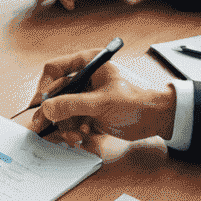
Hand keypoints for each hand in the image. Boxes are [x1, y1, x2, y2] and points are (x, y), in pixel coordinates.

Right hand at [24, 51, 175, 156]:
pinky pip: (74, 121)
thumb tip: (46, 108)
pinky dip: (76, 130)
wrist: (161, 118)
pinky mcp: (93, 113)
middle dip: (54, 112)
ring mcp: (89, 97)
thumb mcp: (101, 102)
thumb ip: (72, 105)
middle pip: (57, 93)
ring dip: (66, 125)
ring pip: (64, 110)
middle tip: (43, 127)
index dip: (44, 86)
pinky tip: (85, 136)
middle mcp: (86, 79)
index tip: (40, 103)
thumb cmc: (137, 101)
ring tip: (75, 136)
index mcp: (88, 64)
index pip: (55, 69)